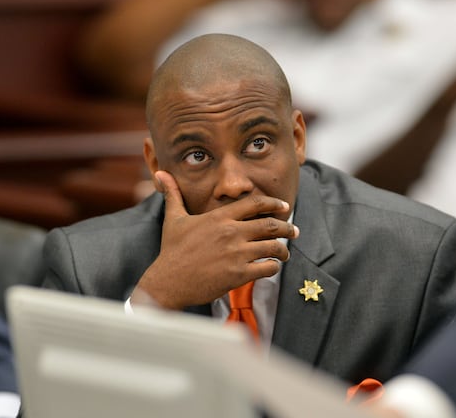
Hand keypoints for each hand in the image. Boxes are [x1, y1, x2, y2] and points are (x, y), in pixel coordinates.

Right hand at [132, 170, 298, 309]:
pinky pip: (267, 268)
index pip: (255, 203)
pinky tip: (272, 267)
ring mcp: (236, 254)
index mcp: (219, 217)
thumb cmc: (171, 251)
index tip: (284, 206)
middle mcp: (231, 232)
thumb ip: (173, 194)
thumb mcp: (173, 219)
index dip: (274, 203)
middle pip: (271, 225)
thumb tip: (161, 173)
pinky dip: (274, 267)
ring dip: (283, 250)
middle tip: (294, 231)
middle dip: (287, 228)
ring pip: (273, 247)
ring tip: (285, 254)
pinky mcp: (238, 274)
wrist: (168, 282)